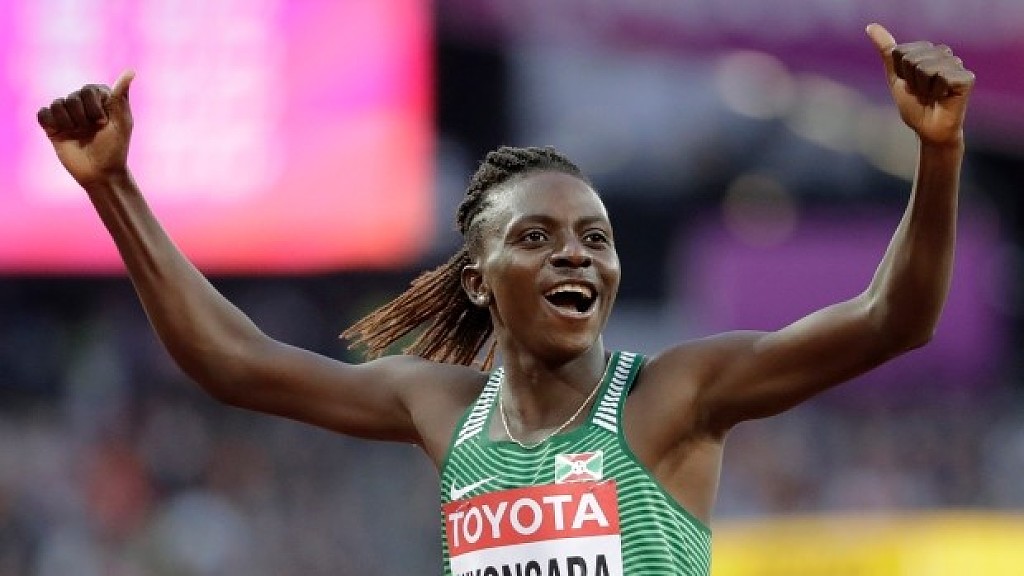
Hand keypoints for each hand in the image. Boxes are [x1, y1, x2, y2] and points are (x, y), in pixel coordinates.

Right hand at [37, 70, 135, 187]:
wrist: (100, 173)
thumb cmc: (115, 148)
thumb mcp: (122, 122)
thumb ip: (121, 96)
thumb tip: (131, 70)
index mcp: (100, 99)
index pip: (88, 90)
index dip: (94, 108)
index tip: (103, 124)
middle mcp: (83, 104)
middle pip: (72, 97)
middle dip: (82, 118)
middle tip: (91, 131)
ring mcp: (67, 115)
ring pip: (57, 104)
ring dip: (68, 123)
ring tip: (78, 134)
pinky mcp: (53, 126)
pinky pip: (43, 113)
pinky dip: (51, 122)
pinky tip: (60, 132)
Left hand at [866, 23, 974, 146]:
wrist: (927, 129)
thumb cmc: (914, 105)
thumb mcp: (896, 77)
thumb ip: (886, 51)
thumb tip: (871, 26)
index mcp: (927, 50)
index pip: (900, 51)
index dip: (900, 73)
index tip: (909, 85)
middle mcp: (944, 53)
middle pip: (912, 58)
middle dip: (911, 80)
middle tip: (921, 92)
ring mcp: (957, 64)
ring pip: (926, 68)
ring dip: (923, 88)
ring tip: (932, 95)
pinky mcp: (966, 78)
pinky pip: (942, 77)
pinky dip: (937, 91)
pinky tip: (944, 97)